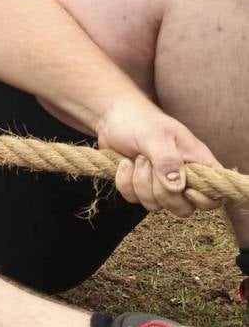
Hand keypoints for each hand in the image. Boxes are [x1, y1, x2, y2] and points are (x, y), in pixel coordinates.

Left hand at [96, 96, 220, 217]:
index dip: (201, 199)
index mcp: (198, 164)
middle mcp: (183, 178)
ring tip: (137, 158)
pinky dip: (125, 182)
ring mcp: (161, 184)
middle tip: (149, 162)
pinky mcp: (140, 186)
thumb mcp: (155, 137)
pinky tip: (124, 163)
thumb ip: (167, 160)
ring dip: (139, 183)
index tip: (182, 186)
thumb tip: (177, 187)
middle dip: (160, 191)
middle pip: (182, 208)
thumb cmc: (141, 121)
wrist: (113, 118)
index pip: (213, 196)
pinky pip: (133, 199)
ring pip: (155, 205)